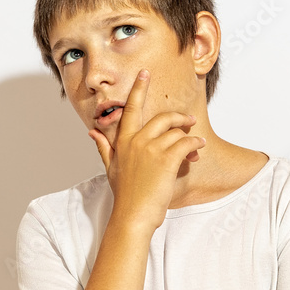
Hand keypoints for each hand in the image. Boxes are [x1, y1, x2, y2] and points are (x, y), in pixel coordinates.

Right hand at [87, 69, 205, 231]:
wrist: (133, 216)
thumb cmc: (124, 195)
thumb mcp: (110, 168)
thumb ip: (103, 147)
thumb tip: (91, 132)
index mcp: (123, 142)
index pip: (131, 109)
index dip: (139, 89)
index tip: (145, 73)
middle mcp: (136, 141)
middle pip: (161, 118)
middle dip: (178, 117)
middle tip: (188, 120)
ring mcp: (151, 149)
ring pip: (176, 131)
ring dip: (189, 135)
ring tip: (197, 143)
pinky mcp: (166, 159)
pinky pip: (185, 142)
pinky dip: (194, 143)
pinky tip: (198, 148)